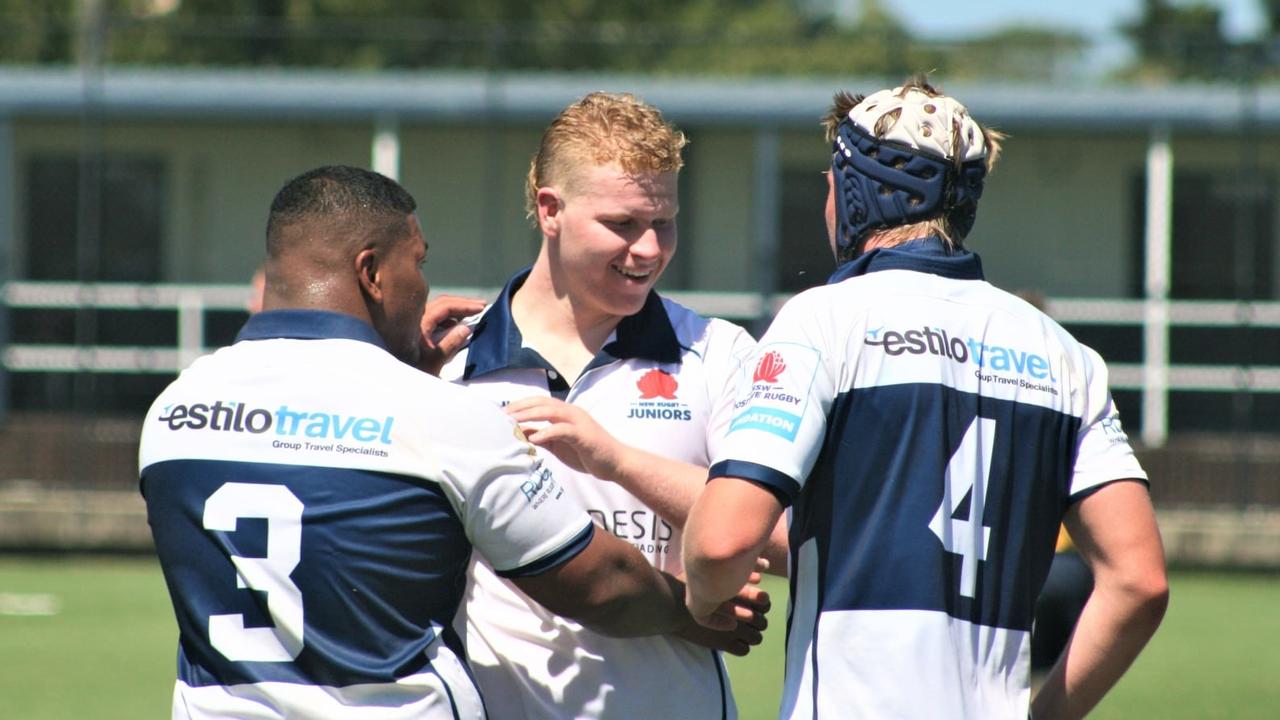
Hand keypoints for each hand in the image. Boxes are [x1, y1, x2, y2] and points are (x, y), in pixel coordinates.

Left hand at [417, 295, 486, 375]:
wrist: (393, 378)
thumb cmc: (412, 370)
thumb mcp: (434, 361)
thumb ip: (450, 344)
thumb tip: (466, 328)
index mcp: (420, 322)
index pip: (446, 306)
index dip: (465, 305)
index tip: (481, 307)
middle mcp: (416, 317)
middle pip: (442, 302)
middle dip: (463, 303)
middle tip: (481, 305)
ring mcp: (415, 320)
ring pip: (438, 307)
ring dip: (456, 308)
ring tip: (472, 311)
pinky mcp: (414, 327)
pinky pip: (434, 315)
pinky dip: (448, 315)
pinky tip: (455, 322)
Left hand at [504, 396, 621, 477]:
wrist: (615, 463)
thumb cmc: (587, 453)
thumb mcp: (560, 445)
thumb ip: (543, 437)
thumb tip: (523, 433)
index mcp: (566, 413)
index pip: (540, 402)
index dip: (522, 405)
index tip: (504, 412)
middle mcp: (572, 413)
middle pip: (543, 402)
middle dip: (521, 406)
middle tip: (503, 414)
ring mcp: (579, 422)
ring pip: (551, 411)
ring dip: (530, 414)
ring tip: (513, 421)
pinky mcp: (584, 435)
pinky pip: (562, 430)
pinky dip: (547, 432)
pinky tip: (533, 438)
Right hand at [678, 563, 770, 654]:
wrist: (673, 605)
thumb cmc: (690, 585)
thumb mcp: (714, 574)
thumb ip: (738, 575)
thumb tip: (760, 576)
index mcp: (742, 595)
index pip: (766, 603)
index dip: (762, 605)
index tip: (753, 605)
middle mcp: (743, 613)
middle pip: (763, 622)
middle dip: (758, 622)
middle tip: (748, 622)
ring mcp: (735, 630)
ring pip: (757, 638)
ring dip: (751, 635)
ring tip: (741, 634)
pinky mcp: (725, 644)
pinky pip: (744, 650)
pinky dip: (741, 646)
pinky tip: (731, 641)